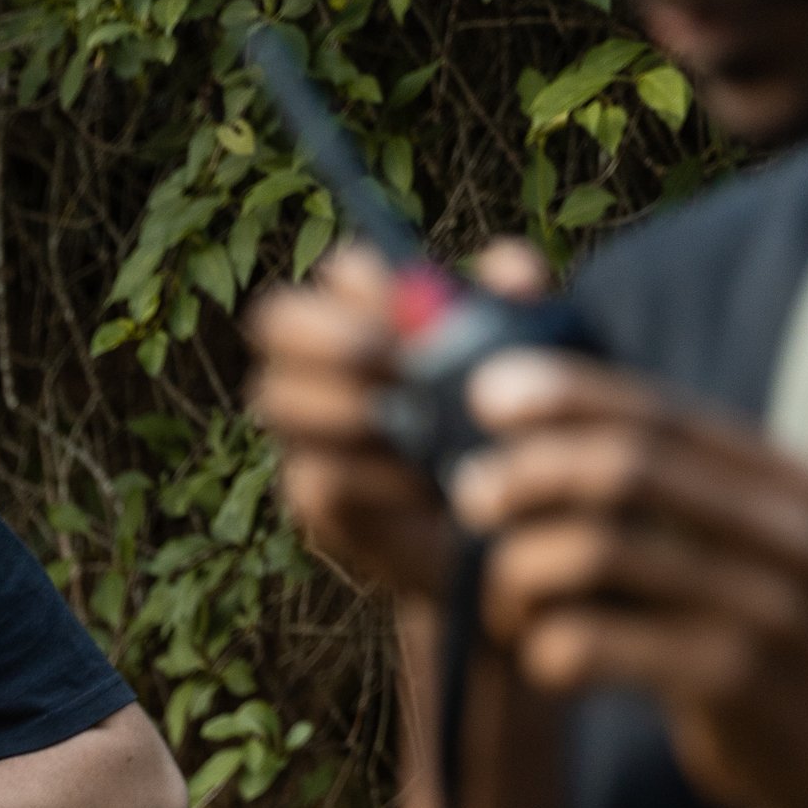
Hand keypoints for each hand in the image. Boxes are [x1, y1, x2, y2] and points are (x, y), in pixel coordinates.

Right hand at [247, 238, 551, 602]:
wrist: (510, 536)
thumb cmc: (514, 433)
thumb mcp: (531, 365)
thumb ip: (520, 309)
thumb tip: (509, 272)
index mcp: (376, 316)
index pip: (338, 272)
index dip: (362, 285)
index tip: (410, 313)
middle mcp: (325, 367)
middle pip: (276, 320)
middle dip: (331, 340)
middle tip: (393, 366)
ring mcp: (309, 433)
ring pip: (277, 398)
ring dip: (340, 406)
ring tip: (408, 428)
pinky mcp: (317, 502)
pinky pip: (314, 477)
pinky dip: (368, 478)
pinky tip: (418, 486)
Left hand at [455, 349, 807, 807]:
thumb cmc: (782, 658)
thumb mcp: (763, 562)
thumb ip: (690, 506)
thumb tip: (553, 447)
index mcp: (796, 488)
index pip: (665, 416)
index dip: (568, 397)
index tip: (488, 393)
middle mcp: (793, 535)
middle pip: (628, 470)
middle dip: (531, 472)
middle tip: (472, 493)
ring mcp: (769, 609)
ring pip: (599, 555)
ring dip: (522, 570)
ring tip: (503, 598)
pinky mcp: (736, 683)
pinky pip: (596, 646)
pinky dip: (546, 648)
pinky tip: (545, 661)